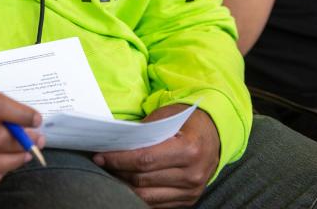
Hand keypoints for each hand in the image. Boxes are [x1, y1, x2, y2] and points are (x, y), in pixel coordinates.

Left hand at [93, 105, 219, 207]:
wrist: (215, 134)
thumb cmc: (188, 121)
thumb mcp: (168, 116)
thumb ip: (144, 131)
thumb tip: (116, 144)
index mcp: (189, 149)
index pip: (145, 159)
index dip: (119, 159)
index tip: (101, 156)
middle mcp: (192, 173)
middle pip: (143, 179)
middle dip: (118, 171)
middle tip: (101, 163)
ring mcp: (192, 190)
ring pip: (147, 195)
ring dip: (125, 185)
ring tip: (112, 173)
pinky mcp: (188, 200)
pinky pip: (156, 203)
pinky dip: (139, 195)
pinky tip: (127, 183)